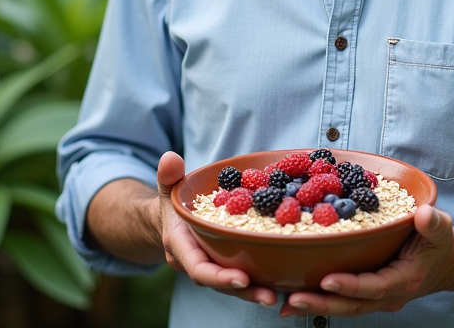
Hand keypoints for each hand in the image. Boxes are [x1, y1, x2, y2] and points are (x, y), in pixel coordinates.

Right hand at [155, 151, 278, 306]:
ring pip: (234, 284)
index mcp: (182, 247)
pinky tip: (285, 282)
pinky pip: (243, 275)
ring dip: (256, 291)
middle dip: (245, 291)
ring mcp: (213, 266)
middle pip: (220, 282)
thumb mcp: (168, 188)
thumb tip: (169, 157)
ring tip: (282, 294)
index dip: (219, 276)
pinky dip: (261, 279)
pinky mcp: (228, 264)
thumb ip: (169, 176)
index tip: (241, 279)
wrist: (170, 221)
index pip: (198, 268)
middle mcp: (197, 262)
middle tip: (270, 296)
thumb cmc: (173, 203)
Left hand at [279, 203, 453, 317]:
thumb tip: (424, 214)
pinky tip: (295, 296)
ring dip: (315, 305)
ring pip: (343, 306)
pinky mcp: (367, 293)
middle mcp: (387, 295)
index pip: (374, 286)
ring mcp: (376, 298)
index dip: (351, 285)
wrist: (446, 264)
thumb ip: (434, 224)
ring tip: (285, 304)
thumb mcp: (442, 230)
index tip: (327, 280)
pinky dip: (320, 300)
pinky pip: (342, 300)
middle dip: (322, 303)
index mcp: (404, 280)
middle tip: (293, 299)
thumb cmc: (440, 245)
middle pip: (351, 304)